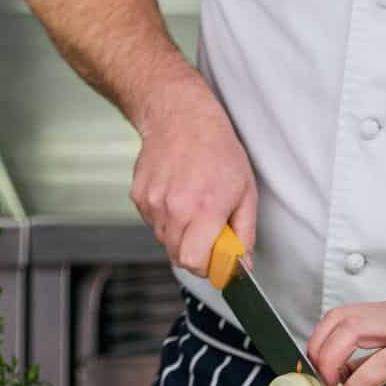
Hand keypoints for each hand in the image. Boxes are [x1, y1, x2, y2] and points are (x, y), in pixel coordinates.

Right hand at [129, 72, 258, 273]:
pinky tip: (177, 195)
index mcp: (204, 208)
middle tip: (209, 233)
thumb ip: (244, 233)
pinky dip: (166, 219)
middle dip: (196, 253)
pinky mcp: (139, 196)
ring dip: (181, 235)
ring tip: (193, 206)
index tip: (218, 261)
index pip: (195, 262)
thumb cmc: (216, 149)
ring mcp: (152, 202)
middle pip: (178, 257)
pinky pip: (153, 223)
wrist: (181, 118)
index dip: (208, 267)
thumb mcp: (245, 191)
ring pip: (164, 241)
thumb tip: (243, 264)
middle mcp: (174, 208)